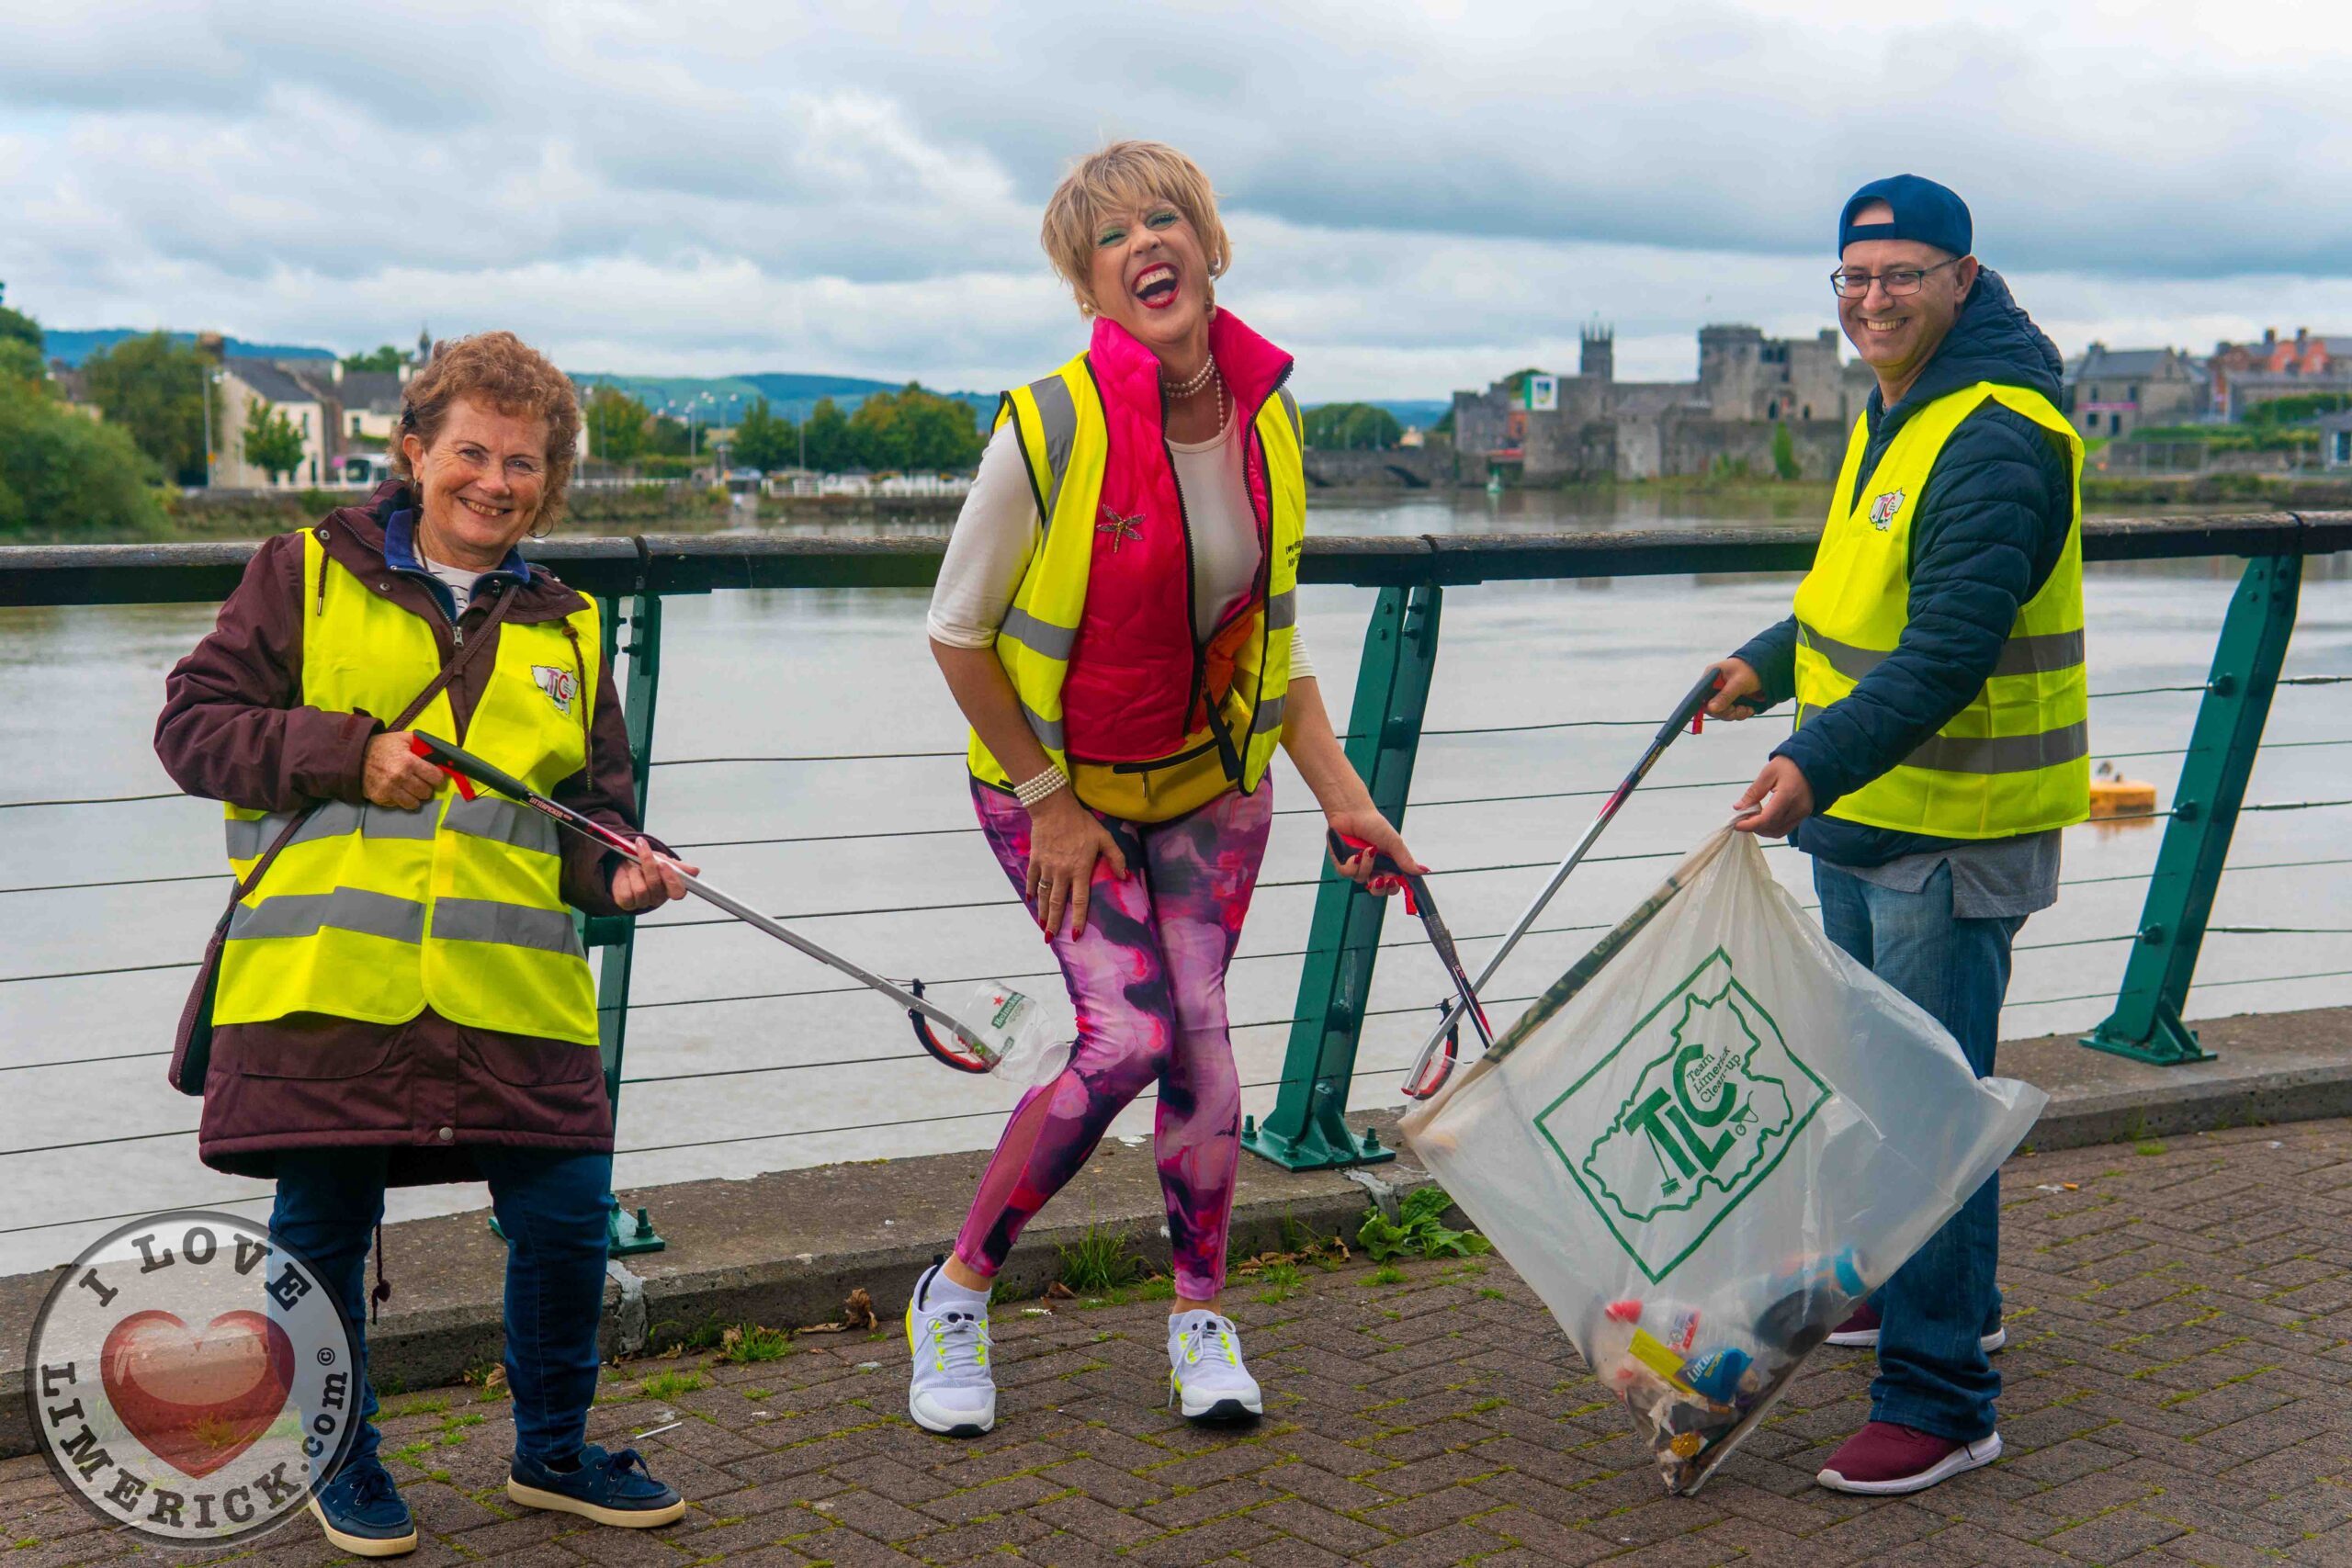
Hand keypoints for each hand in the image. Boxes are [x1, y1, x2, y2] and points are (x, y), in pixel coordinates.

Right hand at [363, 731, 445, 810]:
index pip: (435, 777)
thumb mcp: (403, 738)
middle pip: (426, 792)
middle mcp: (400, 778)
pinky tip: (397, 790)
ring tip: (410, 787)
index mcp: (409, 762)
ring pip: (415, 803)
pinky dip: (401, 800)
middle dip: (426, 787)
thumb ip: (423, 744)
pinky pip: (399, 805)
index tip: (432, 774)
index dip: (436, 776)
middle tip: (419, 781)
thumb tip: (442, 753)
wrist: (355, 756)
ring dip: (415, 796)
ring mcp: (389, 790)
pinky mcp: (380, 798)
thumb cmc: (383, 746)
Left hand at [613, 839, 697, 911]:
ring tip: (633, 865)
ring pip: (641, 890)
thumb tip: (695, 871)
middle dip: (648, 866)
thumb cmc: (647, 865)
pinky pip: (627, 895)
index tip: (663, 863)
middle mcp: (658, 898)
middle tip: (643, 849)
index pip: (678, 892)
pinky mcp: (628, 904)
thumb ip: (677, 866)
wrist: (625, 865)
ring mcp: (643, 902)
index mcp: (670, 889)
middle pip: (656, 886)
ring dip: (635, 872)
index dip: (671, 879)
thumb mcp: (663, 860)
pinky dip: (625, 880)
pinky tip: (627, 876)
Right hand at [1025, 790, 1128, 939]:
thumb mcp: (1104, 837)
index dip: (1079, 919)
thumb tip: (1125, 877)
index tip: (1076, 935)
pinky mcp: (1035, 859)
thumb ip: (1116, 857)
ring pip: (1044, 894)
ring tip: (1042, 925)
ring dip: (1043, 911)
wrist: (1054, 808)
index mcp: (1080, 869)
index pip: (1080, 901)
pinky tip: (1031, 900)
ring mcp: (1047, 867)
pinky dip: (1032, 890)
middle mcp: (1062, 872)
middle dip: (1055, 922)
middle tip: (1050, 938)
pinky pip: (1033, 878)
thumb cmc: (1082, 822)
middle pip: (1058, 903)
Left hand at [1325, 807, 1424, 895]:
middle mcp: (1372, 869)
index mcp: (1387, 865)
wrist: (1353, 813)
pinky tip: (1355, 852)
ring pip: (1361, 880)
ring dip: (1366, 865)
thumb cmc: (1374, 825)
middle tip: (1381, 878)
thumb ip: (1406, 859)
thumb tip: (1423, 871)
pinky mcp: (1343, 864)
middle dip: (1379, 887)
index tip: (1394, 881)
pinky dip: (1352, 863)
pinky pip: (1347, 873)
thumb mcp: (1394, 842)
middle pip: (1377, 890)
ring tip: (1368, 850)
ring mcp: (1357, 867)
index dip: (1393, 887)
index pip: (1392, 885)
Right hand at [1705, 657, 1763, 720]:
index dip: (1706, 705)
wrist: (1767, 668)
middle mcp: (1714, 687)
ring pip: (1721, 712)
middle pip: (1711, 707)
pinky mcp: (1731, 701)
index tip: (1717, 711)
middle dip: (1725, 712)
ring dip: (1735, 714)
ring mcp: (1722, 694)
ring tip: (1746, 709)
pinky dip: (1740, 714)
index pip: (1701, 695)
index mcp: (1711, 677)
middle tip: (1737, 710)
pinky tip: (1749, 709)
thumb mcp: (1739, 682)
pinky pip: (1731, 713)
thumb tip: (1711, 709)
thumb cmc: (1751, 670)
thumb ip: (1725, 696)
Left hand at [1732, 757, 1813, 836]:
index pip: (1766, 819)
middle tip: (1742, 819)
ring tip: (1752, 819)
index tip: (1736, 824)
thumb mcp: (1768, 773)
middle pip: (1772, 828)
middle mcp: (1797, 809)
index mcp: (1787, 796)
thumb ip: (1753, 792)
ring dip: (1763, 829)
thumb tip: (1738, 808)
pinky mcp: (1804, 815)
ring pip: (1779, 831)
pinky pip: (1786, 828)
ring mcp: (1802, 814)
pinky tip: (1764, 818)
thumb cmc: (1789, 765)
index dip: (1750, 825)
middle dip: (1754, 827)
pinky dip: (1772, 827)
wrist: (1814, 763)